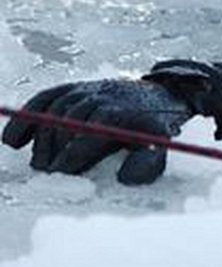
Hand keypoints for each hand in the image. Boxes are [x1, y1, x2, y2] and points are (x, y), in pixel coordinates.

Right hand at [2, 79, 192, 184]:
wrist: (161, 95)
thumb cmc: (157, 126)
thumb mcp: (162, 144)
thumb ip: (148, 163)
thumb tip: (126, 178)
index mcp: (125, 112)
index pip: (94, 129)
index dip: (74, 152)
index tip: (62, 172)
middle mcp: (104, 96)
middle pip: (70, 119)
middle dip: (55, 147)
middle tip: (47, 171)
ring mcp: (88, 89)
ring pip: (56, 109)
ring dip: (42, 138)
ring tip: (39, 162)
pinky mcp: (77, 87)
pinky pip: (47, 97)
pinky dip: (28, 115)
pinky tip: (14, 139)